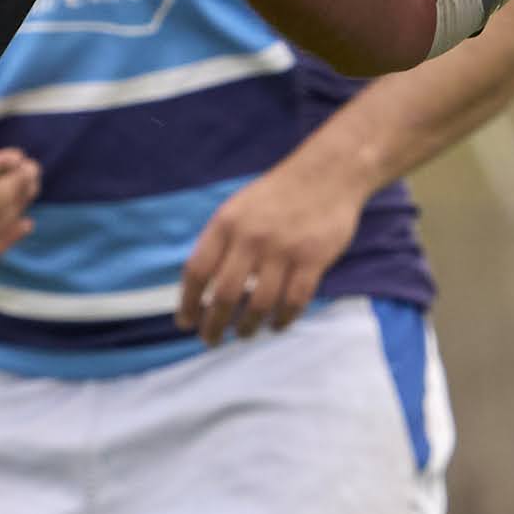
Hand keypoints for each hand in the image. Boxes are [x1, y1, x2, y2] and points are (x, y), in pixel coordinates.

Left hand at [178, 157, 367, 341]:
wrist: (327, 173)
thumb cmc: (278, 195)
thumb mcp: (237, 208)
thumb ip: (221, 242)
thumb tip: (202, 286)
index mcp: (226, 223)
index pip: (197, 270)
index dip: (188, 302)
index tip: (186, 322)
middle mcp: (251, 237)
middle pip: (225, 295)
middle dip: (214, 325)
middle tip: (211, 339)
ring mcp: (284, 250)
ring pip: (260, 304)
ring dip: (248, 327)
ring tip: (244, 334)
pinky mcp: (313, 259)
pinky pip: (294, 301)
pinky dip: (282, 320)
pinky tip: (276, 325)